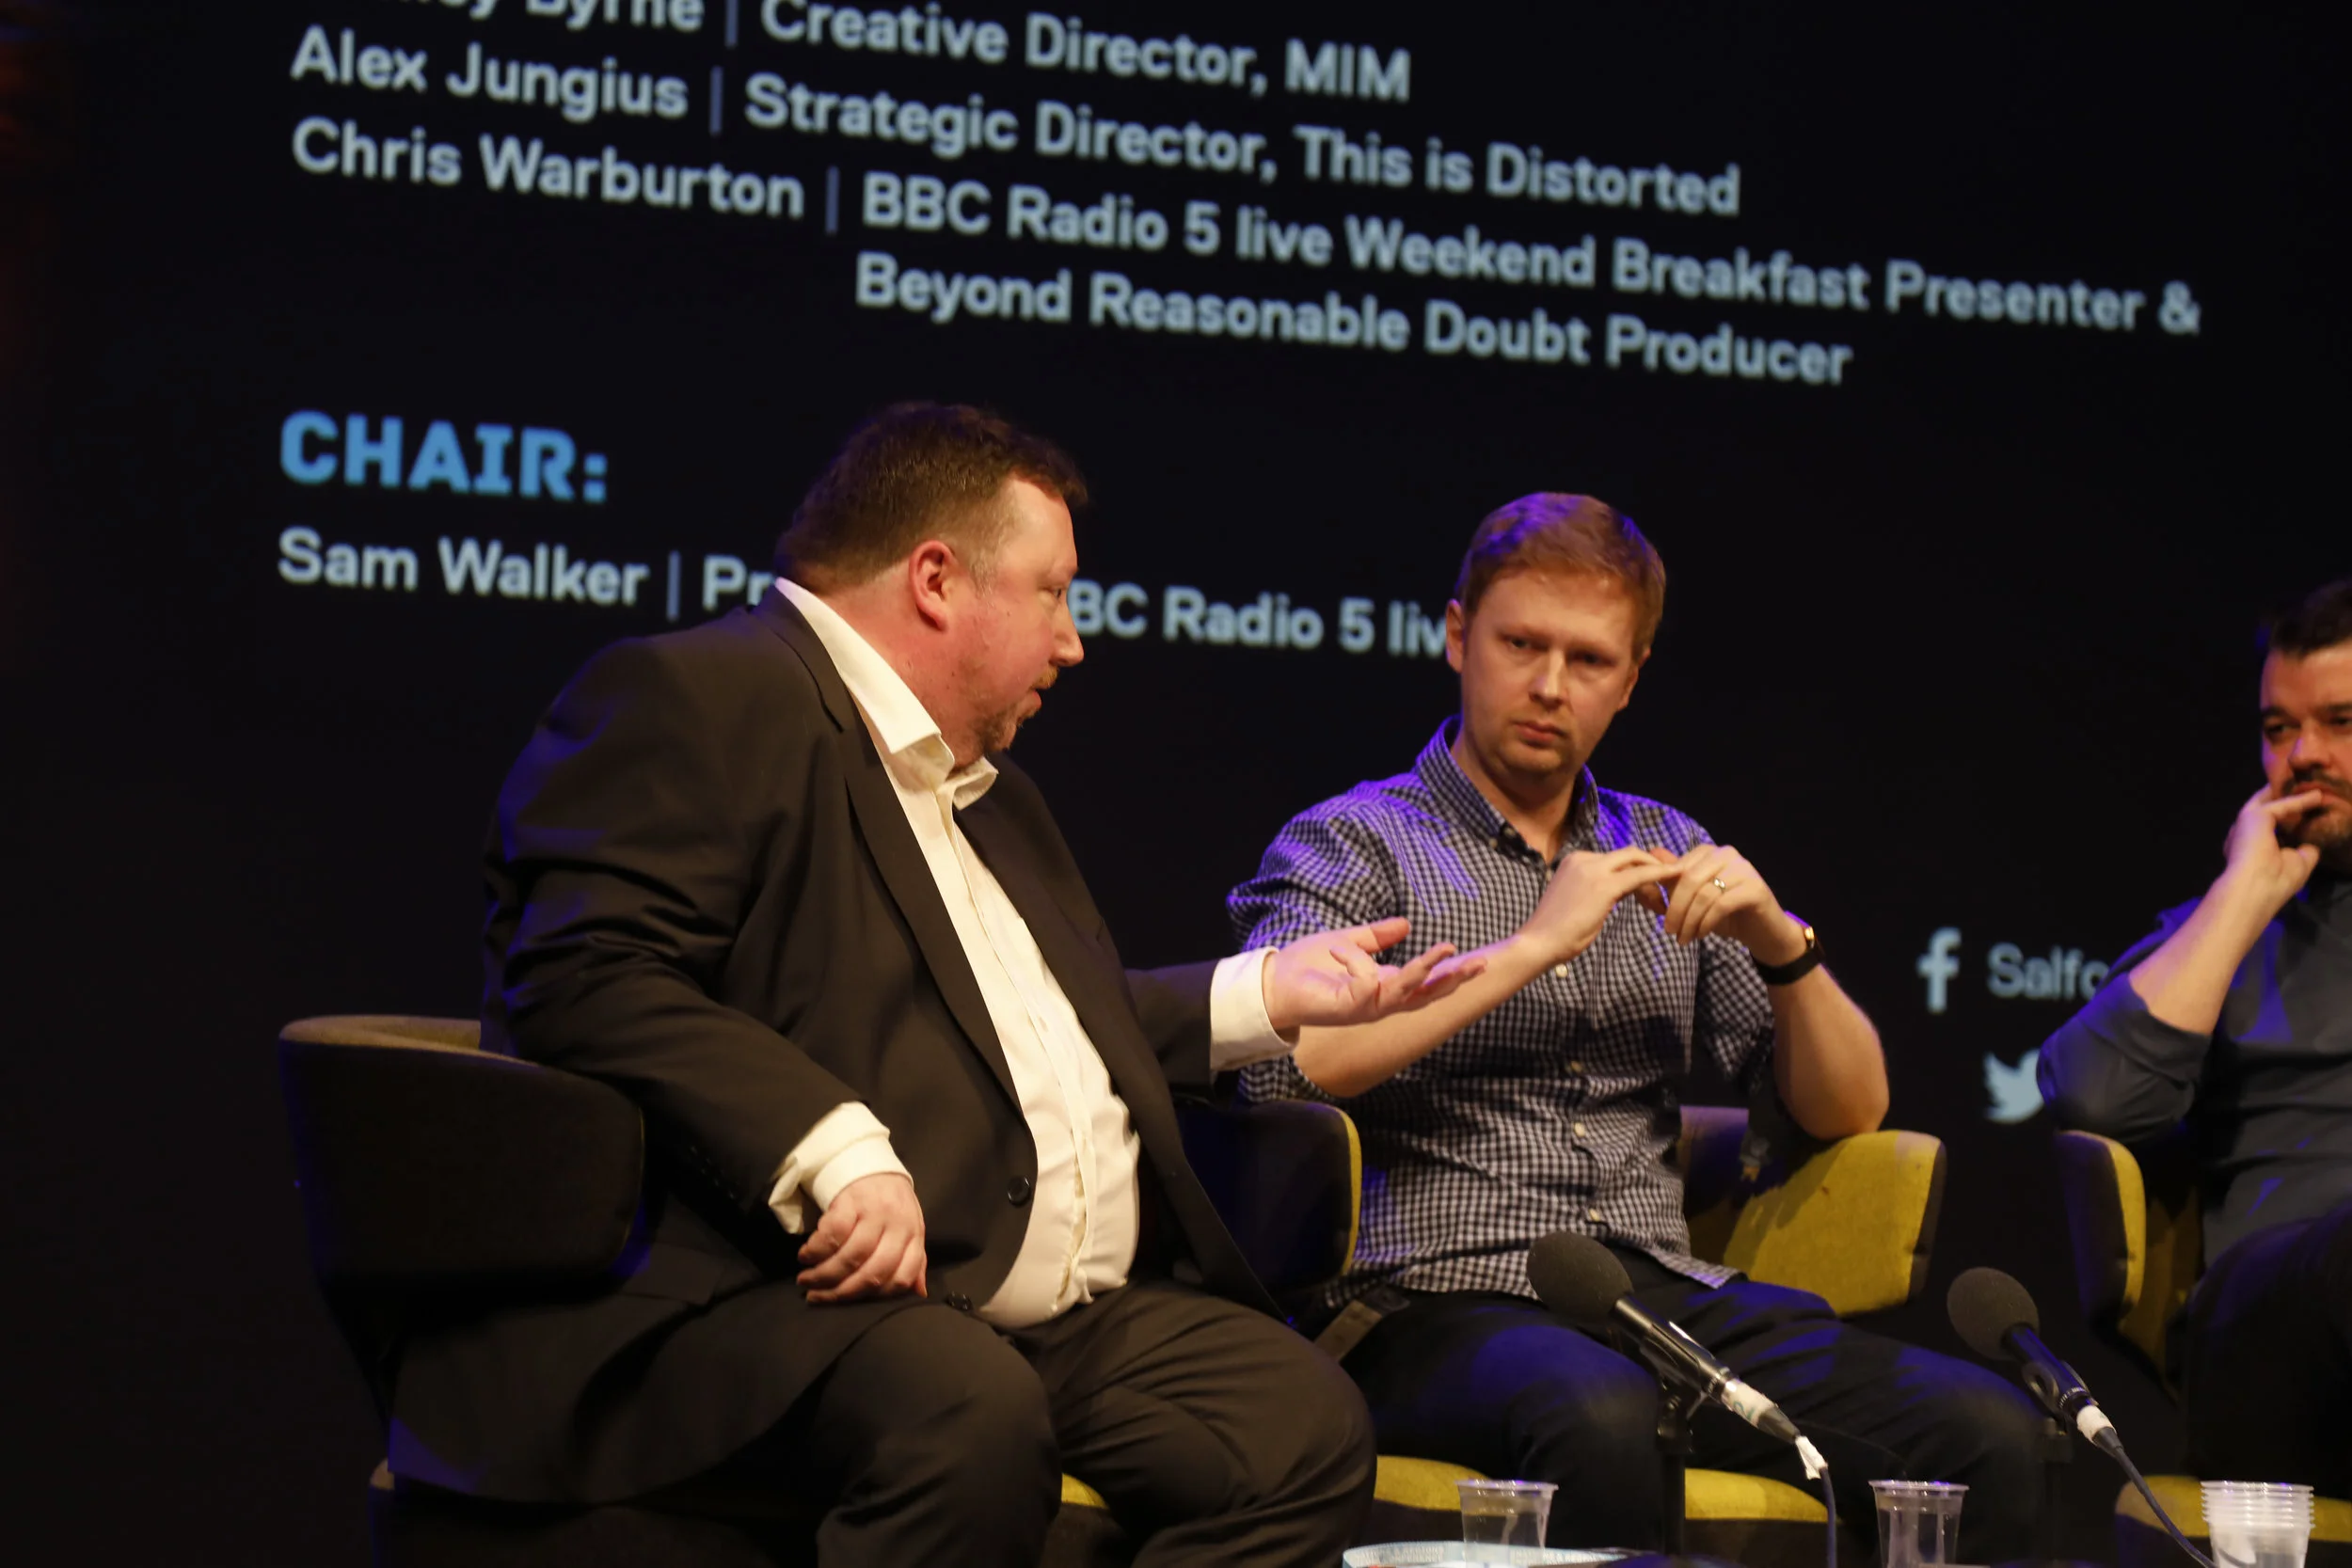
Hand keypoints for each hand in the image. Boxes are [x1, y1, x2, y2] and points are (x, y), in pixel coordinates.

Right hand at [797, 1171, 927, 1303]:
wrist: (871, 1164)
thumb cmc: (890, 1204)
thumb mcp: (909, 1230)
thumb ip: (913, 1261)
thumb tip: (918, 1294)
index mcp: (914, 1236)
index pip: (901, 1277)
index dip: (876, 1296)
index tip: (853, 1303)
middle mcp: (897, 1225)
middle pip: (872, 1272)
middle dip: (842, 1292)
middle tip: (818, 1298)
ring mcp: (874, 1212)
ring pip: (850, 1256)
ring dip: (824, 1274)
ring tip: (807, 1280)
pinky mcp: (850, 1200)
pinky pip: (832, 1233)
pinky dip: (816, 1249)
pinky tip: (806, 1255)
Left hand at [1262, 917, 1487, 1032]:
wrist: (1273, 983)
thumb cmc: (1308, 966)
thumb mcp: (1348, 942)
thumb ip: (1375, 937)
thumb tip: (1406, 924)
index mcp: (1383, 984)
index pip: (1425, 983)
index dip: (1450, 972)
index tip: (1480, 959)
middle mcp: (1380, 1000)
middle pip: (1427, 995)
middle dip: (1454, 980)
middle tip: (1481, 963)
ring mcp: (1365, 1007)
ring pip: (1405, 993)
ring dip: (1425, 971)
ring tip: (1443, 950)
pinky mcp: (1347, 1009)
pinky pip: (1366, 983)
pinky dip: (1357, 962)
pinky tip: (1339, 951)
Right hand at [1522, 846, 1670, 963]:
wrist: (1539, 942)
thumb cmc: (1556, 930)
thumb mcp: (1579, 900)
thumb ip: (1597, 888)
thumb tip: (1622, 890)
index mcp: (1575, 860)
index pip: (1615, 858)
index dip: (1636, 870)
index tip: (1649, 889)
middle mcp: (1583, 858)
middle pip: (1629, 855)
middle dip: (1651, 868)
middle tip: (1664, 890)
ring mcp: (1593, 869)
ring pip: (1636, 862)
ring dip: (1655, 877)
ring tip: (1663, 902)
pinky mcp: (1605, 886)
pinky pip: (1640, 875)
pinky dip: (1660, 874)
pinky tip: (1675, 876)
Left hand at [1635, 843, 1804, 960]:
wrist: (1763, 932)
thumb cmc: (1725, 914)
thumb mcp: (1693, 897)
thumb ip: (1674, 877)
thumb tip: (1652, 853)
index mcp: (1710, 852)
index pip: (1678, 869)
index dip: (1666, 893)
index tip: (1659, 916)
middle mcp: (1727, 854)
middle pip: (1689, 879)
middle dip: (1675, 908)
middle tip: (1669, 931)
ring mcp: (1743, 869)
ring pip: (1704, 894)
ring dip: (1689, 920)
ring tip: (1683, 938)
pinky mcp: (1755, 888)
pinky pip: (1721, 905)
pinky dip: (1706, 923)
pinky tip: (1700, 935)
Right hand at [2216, 784, 2323, 915]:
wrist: (2256, 886)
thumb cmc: (2274, 882)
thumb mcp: (2297, 865)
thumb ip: (2304, 850)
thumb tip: (2312, 840)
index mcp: (2250, 850)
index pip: (2266, 831)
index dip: (2282, 822)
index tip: (2300, 816)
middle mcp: (2243, 834)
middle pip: (2263, 811)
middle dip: (2278, 800)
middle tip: (2297, 788)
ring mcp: (2245, 823)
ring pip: (2268, 802)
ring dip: (2286, 793)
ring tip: (2304, 784)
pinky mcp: (2254, 816)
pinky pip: (2281, 805)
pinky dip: (2300, 800)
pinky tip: (2317, 796)